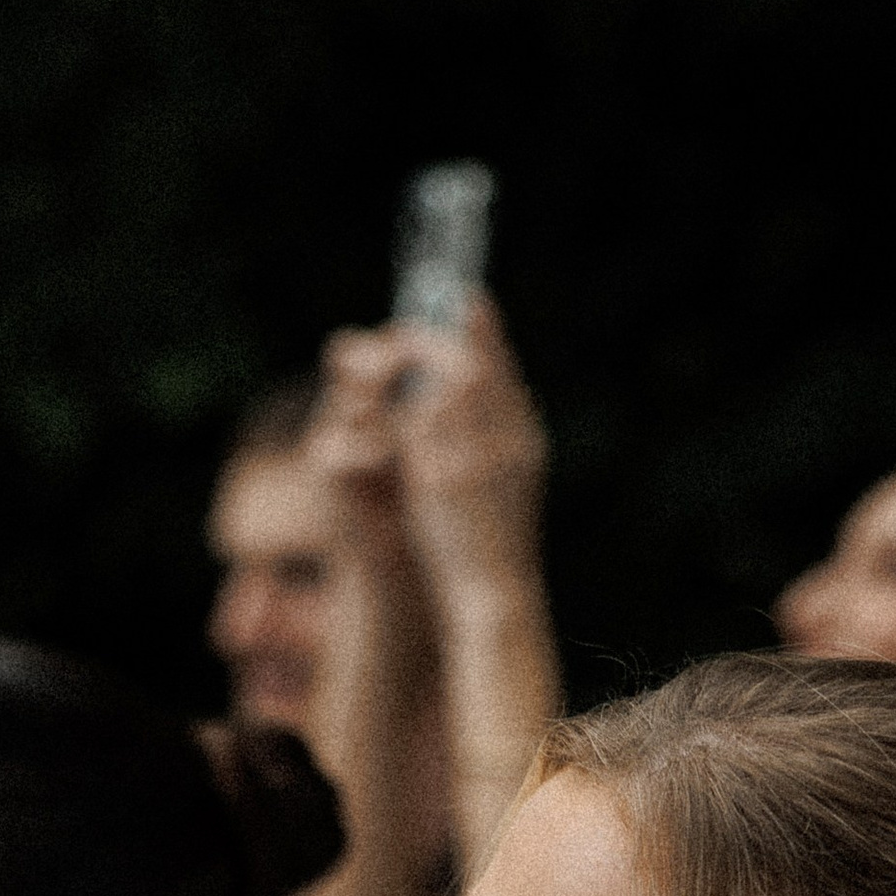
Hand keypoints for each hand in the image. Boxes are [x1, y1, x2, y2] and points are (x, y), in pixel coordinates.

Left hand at [388, 294, 548, 593]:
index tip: (468, 300)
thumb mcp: (505, 486)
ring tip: (382, 364)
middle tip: (407, 329)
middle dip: (440, 341)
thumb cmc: (492, 546)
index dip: (485, 332)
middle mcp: (508, 440)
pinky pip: (416, 423)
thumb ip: (491, 443)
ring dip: (412, 372)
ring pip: (444, 387)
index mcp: (525, 441)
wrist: (494, 595)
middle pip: (475, 366)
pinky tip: (370, 405)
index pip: (505, 370)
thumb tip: (460, 404)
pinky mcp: (444, 477)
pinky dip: (393, 409)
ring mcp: (478, 457)